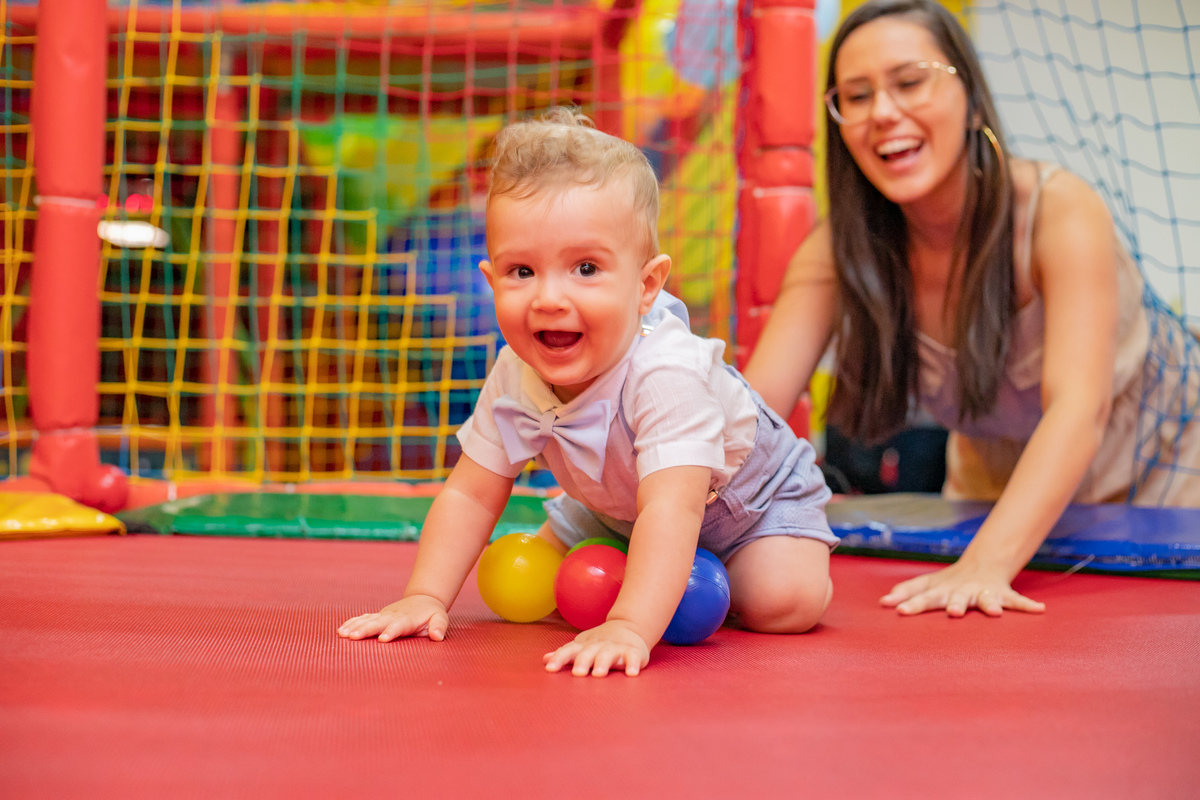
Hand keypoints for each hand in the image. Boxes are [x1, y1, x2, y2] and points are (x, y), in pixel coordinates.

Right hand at [337, 595, 449, 641]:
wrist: (423, 599)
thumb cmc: (432, 613)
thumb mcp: (440, 618)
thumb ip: (439, 626)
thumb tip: (438, 636)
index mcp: (408, 619)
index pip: (398, 626)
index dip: (391, 632)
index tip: (382, 639)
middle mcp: (393, 616)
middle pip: (378, 623)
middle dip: (366, 629)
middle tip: (353, 637)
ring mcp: (384, 615)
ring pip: (368, 620)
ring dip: (355, 626)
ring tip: (343, 634)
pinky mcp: (378, 616)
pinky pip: (363, 619)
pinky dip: (352, 623)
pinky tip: (341, 630)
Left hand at [543, 620, 650, 676]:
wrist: (630, 626)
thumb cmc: (600, 643)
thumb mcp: (581, 646)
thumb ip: (565, 654)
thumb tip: (544, 660)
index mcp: (584, 646)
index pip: (569, 651)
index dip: (559, 659)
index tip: (549, 669)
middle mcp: (599, 645)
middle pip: (589, 652)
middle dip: (582, 662)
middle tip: (577, 673)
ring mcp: (616, 648)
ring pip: (609, 654)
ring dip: (603, 663)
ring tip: (598, 674)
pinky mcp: (634, 652)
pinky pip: (633, 658)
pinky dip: (633, 664)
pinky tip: (631, 673)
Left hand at [879, 559, 1045, 617]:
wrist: (983, 565)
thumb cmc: (949, 582)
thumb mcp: (928, 584)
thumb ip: (907, 592)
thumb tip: (882, 602)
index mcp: (943, 591)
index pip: (925, 598)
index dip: (913, 604)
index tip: (900, 611)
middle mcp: (962, 591)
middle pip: (957, 598)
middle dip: (955, 604)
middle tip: (953, 612)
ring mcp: (983, 592)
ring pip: (987, 599)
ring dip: (990, 604)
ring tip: (993, 611)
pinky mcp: (1003, 594)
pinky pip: (1016, 601)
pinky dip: (1027, 605)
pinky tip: (1039, 609)